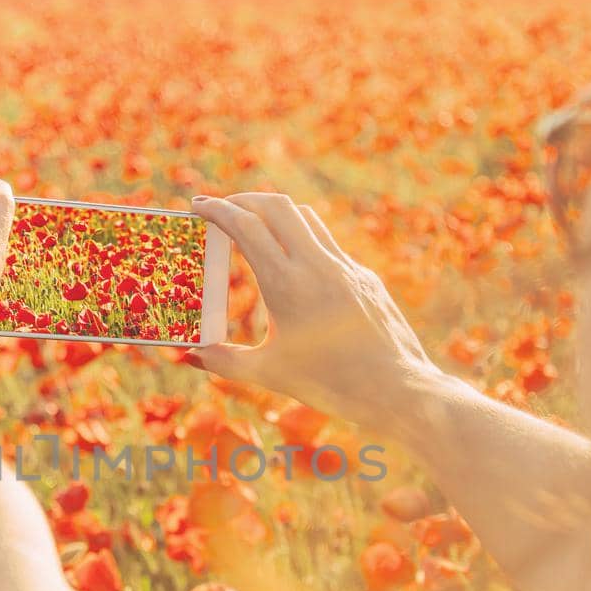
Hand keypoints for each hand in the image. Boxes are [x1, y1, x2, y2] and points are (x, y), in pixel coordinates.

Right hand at [188, 193, 439, 417]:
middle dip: (244, 200)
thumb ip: (225, 362)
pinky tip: (294, 266)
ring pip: (305, 218)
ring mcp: (345, 267)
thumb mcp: (270, 373)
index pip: (246, 226)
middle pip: (275, 205)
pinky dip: (302, 240)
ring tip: (255, 227)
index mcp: (286, 283)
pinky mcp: (365, 277)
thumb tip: (192, 355)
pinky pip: (327, 245)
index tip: (198, 204)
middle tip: (223, 209)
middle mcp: (316, 264)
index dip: (217, 209)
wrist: (397, 389)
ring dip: (275, 214)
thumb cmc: (331, 384)